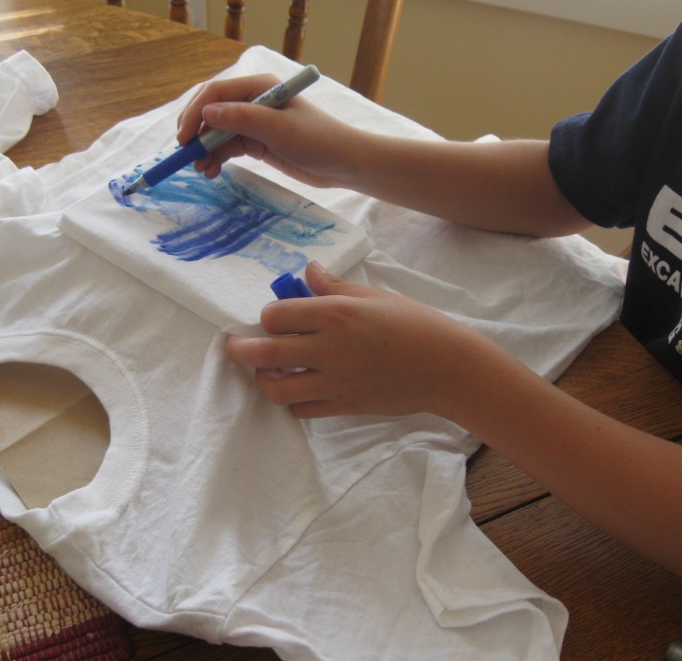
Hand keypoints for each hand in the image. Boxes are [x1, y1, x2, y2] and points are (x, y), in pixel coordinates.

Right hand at [176, 74, 367, 189]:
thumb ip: (242, 119)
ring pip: (217, 132)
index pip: (215, 93)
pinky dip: (216, 157)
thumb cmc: (317, 140)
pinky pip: (227, 147)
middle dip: (196, 133)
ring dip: (204, 149)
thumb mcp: (279, 129)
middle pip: (211, 111)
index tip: (184, 139)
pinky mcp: (256, 142)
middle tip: (186, 156)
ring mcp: (254, 122)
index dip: (195, 113)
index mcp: (259, 86)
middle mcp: (253, 100)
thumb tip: (206, 113)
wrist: (344, 163)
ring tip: (201, 170)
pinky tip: (211, 171)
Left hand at [226, 262, 517, 418]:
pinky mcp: (343, 406)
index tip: (273, 317)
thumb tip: (307, 270)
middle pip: (264, 352)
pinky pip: (302, 409)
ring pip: (276, 388)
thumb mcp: (373, 296)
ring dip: (263, 379)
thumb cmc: (414, 324)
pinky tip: (296, 390)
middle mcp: (328, 348)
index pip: (276, 315)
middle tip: (235, 347)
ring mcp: (334, 381)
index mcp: (335, 314)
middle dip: (241, 349)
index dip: (268, 315)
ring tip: (265, 372)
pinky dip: (292, 401)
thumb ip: (334, 286)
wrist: (447, 367)